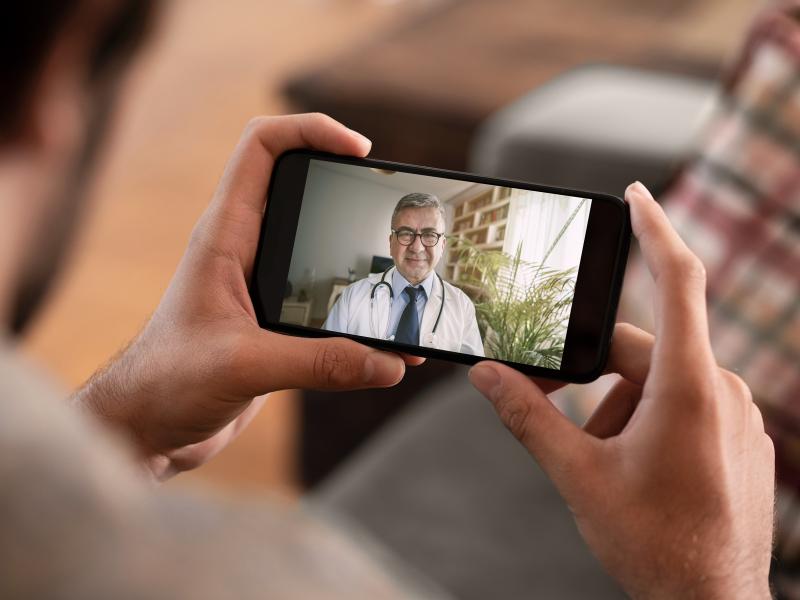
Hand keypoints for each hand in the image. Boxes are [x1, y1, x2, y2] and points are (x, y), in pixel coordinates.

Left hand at [74, 113, 423, 480]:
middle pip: (299, 185)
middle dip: (346, 184)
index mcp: (225, 236)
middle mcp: (244, 250)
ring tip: (403, 267)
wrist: (147, 427)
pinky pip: (324, 299)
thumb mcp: (245, 366)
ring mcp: (261, 284)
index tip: (359, 149)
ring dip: (357, 251)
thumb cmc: (167, 382)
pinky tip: (385, 339)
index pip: (263, 148)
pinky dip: (357, 310)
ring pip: (317, 244)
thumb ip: (319, 364)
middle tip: (389, 202)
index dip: (311, 130)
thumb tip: (388, 362)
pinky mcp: (274, 322)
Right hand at [468, 182, 773, 598]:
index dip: (655, 228)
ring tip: (600, 461)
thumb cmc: (654, 543)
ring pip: (659, 380)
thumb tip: (484, 375)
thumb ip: (526, 416)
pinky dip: (646, 418)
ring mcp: (736, 415)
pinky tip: (630, 467)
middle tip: (553, 406)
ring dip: (617, 405)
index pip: (677, 281)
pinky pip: (684, 402)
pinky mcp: (738, 436)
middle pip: (641, 347)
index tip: (634, 192)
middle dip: (594, 374)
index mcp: (687, 388)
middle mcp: (722, 390)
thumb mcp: (576, 474)